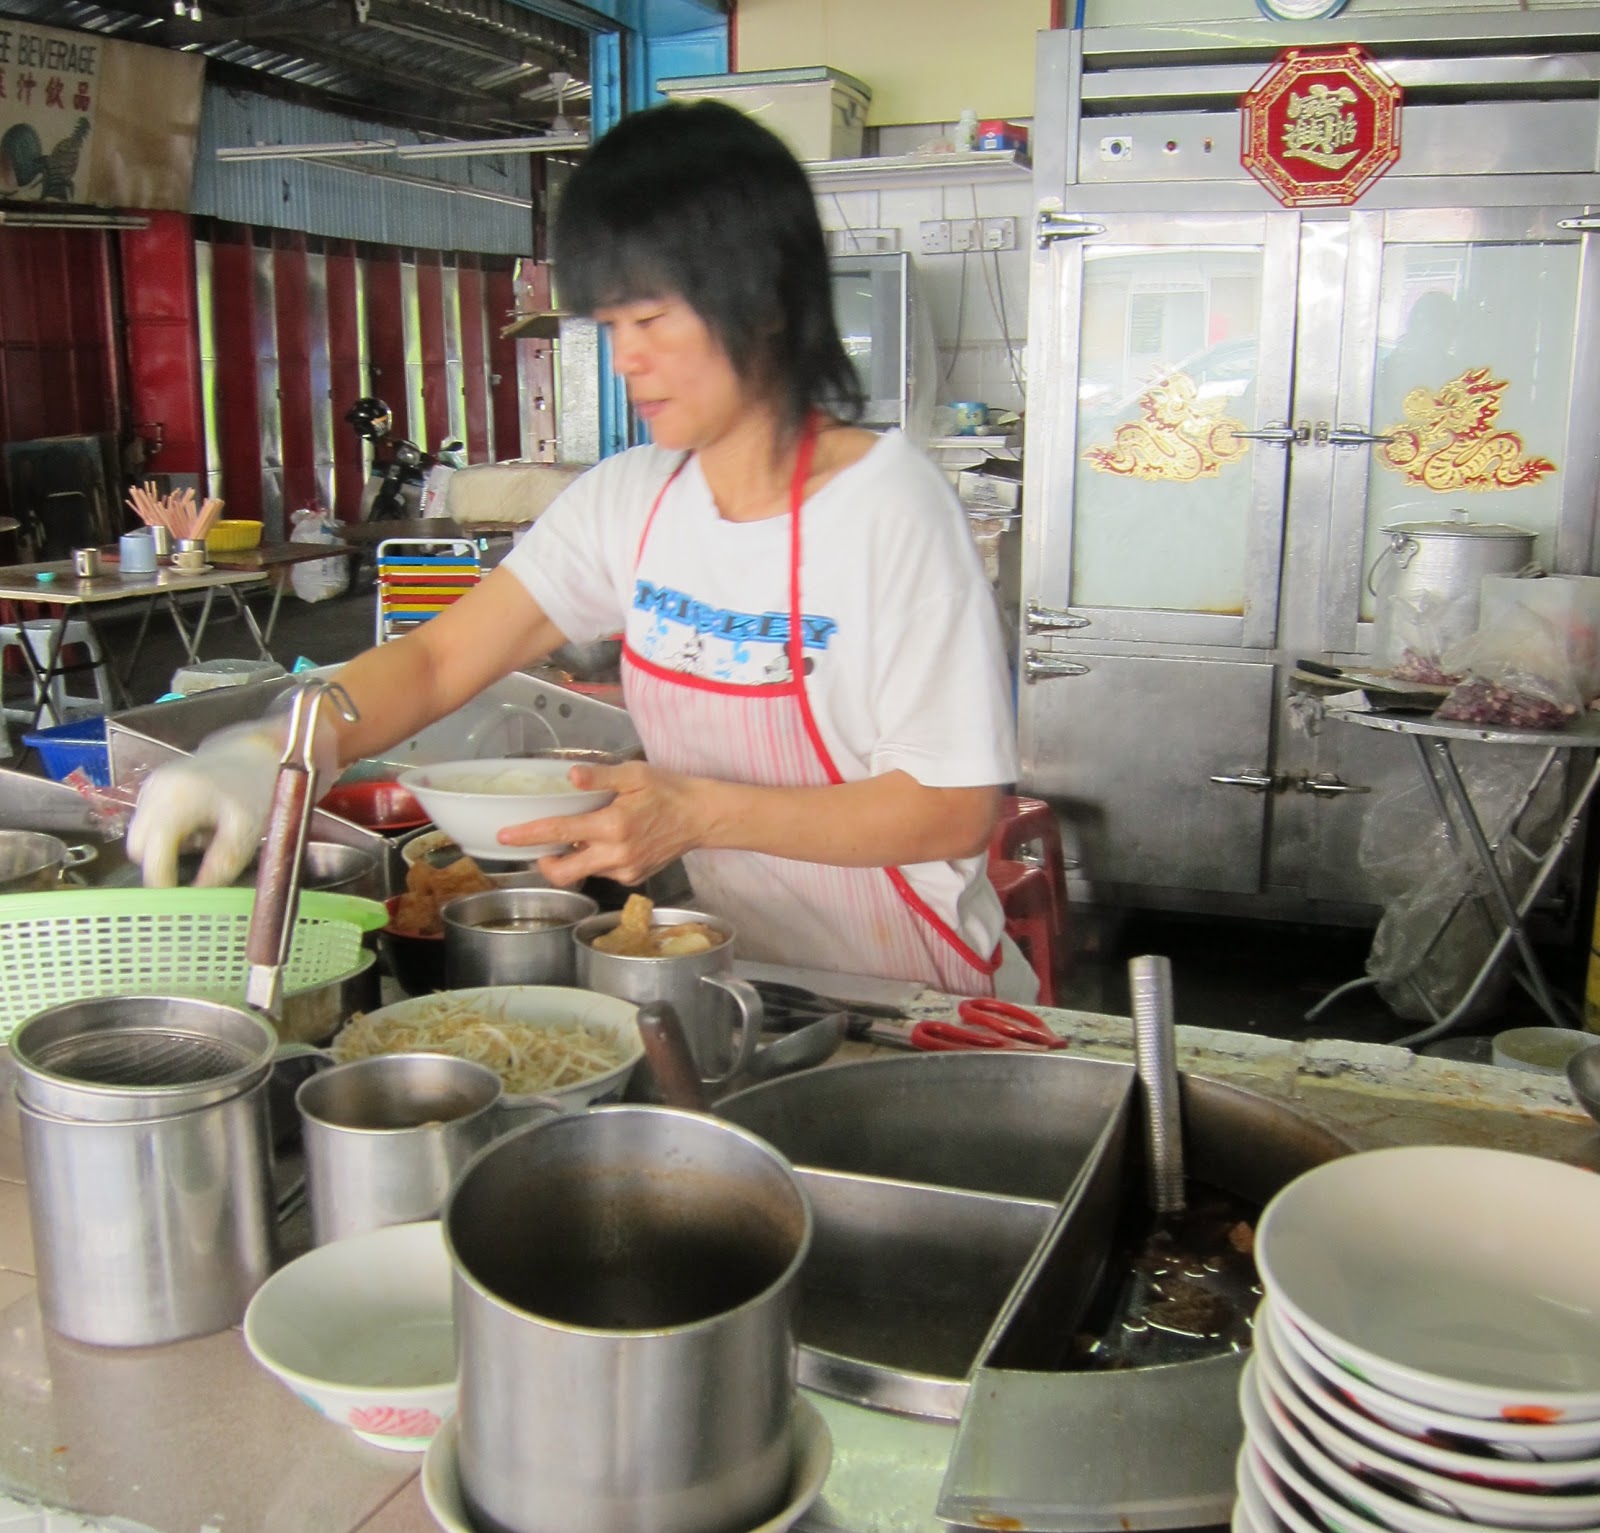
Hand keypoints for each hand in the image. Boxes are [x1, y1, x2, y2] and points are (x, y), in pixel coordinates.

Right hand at [125, 707, 339, 887]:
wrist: (259, 750)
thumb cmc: (258, 787)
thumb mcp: (247, 830)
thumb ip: (221, 865)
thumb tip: (198, 897)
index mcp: (174, 801)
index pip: (151, 857)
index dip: (162, 885)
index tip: (179, 902)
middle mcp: (153, 792)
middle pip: (137, 849)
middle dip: (160, 867)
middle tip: (194, 874)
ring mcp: (150, 786)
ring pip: (140, 837)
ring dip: (165, 850)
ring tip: (204, 842)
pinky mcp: (154, 786)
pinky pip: (150, 822)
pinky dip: (168, 834)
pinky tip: (199, 826)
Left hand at [498, 762, 705, 886]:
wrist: (701, 817)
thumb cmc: (667, 790)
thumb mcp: (634, 774)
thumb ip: (600, 777)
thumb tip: (571, 776)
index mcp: (612, 826)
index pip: (560, 833)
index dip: (528, 835)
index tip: (504, 836)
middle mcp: (615, 854)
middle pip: (564, 872)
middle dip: (544, 864)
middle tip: (539, 849)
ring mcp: (625, 870)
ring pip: (584, 872)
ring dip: (573, 859)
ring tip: (581, 837)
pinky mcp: (633, 878)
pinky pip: (603, 872)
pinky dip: (596, 860)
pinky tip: (606, 843)